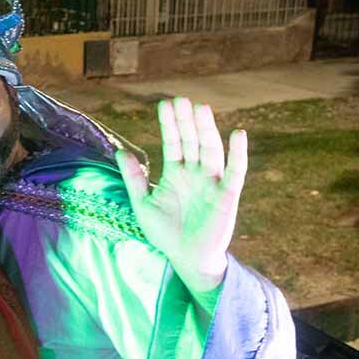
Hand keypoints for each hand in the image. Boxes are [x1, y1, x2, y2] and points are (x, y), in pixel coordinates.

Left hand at [117, 97, 246, 296]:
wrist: (185, 258)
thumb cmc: (164, 233)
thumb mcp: (143, 204)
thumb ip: (134, 178)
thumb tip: (120, 151)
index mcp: (175, 173)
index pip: (173, 142)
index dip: (169, 124)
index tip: (165, 104)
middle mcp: (195, 173)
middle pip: (191, 141)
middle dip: (186, 121)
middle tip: (181, 99)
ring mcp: (212, 182)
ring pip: (210, 150)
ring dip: (207, 130)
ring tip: (201, 109)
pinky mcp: (227, 195)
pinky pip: (236, 171)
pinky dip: (238, 153)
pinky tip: (238, 134)